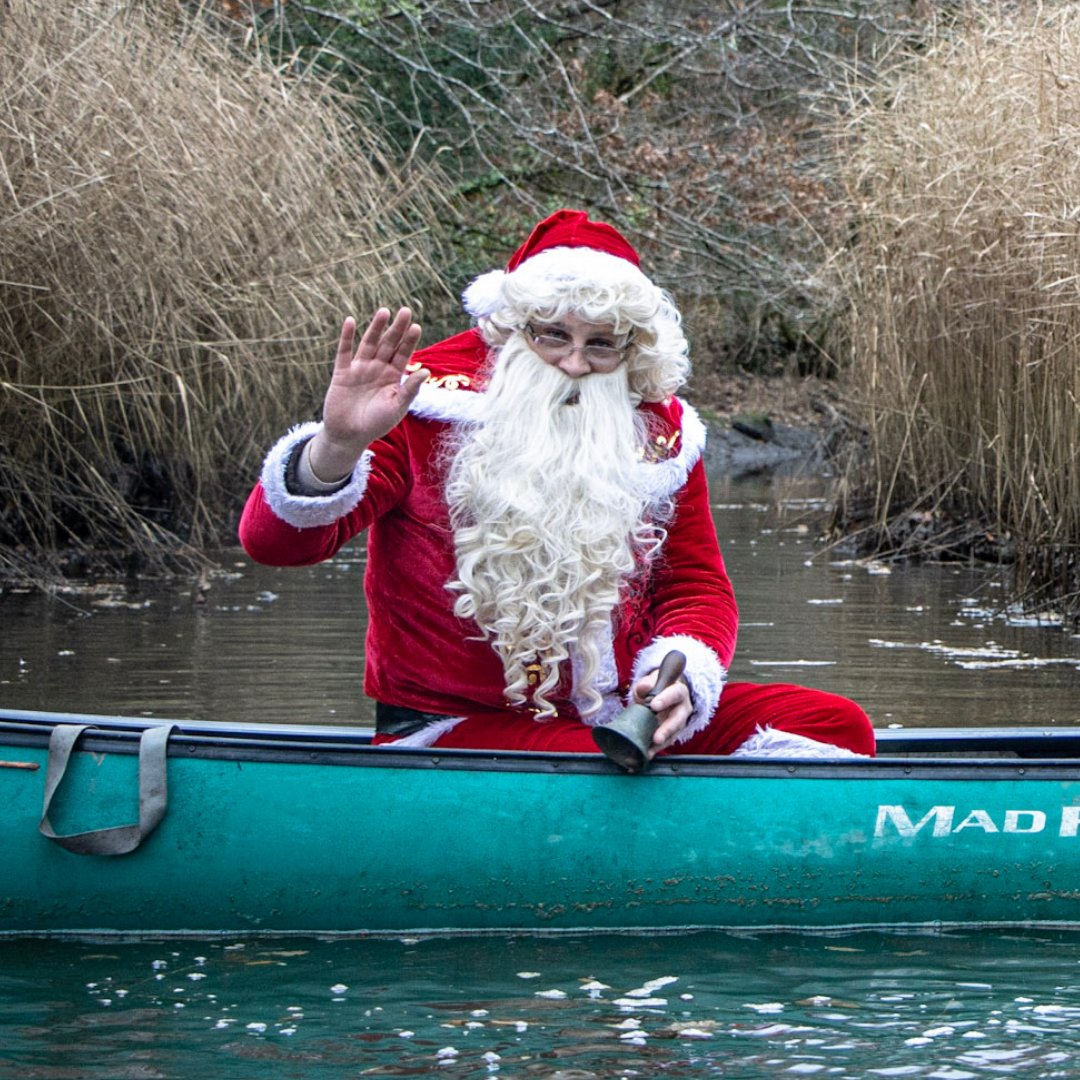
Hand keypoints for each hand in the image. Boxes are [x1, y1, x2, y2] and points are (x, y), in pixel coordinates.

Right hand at [308, 309, 425, 480]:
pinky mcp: (342, 373)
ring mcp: (360, 369)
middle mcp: (377, 369)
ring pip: (369, 344)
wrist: (349, 437)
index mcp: (393, 377)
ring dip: (376, 328)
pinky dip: (346, 337)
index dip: (409, 341)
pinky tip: (351, 322)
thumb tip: (426, 371)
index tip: (416, 326)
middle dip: (396, 329)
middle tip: (405, 310)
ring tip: (384, 312)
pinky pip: (344, 352)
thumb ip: (410, 389)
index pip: (403, 354)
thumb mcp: (397, 407)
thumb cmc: (376, 424)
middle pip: (388, 344)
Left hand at [631, 672, 692, 758]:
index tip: (653, 705)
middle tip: (656, 737)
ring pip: (674, 733)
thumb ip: (647, 683)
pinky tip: (648, 752)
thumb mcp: (652, 681)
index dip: (665, 699)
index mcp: (679, 691)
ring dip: (662, 742)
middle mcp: (683, 708)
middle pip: (678, 719)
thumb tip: (645, 687)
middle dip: (667, 729)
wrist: (663, 694)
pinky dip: (657, 748)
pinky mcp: (673, 733)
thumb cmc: (658, 687)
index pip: (675, 693)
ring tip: (651, 749)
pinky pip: (667, 742)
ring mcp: (679, 722)